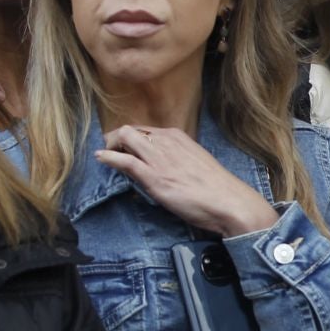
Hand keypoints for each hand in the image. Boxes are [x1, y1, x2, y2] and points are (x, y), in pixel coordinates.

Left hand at [97, 125, 277, 236]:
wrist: (228, 201)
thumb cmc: (216, 187)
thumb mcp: (195, 163)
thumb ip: (177, 159)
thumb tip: (164, 166)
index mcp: (178, 137)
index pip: (145, 130)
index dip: (131, 138)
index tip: (125, 148)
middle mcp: (166, 141)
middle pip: (130, 130)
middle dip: (115, 138)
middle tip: (110, 150)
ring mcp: (159, 157)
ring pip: (124, 138)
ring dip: (110, 146)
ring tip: (105, 155)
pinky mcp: (153, 176)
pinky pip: (124, 160)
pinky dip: (108, 157)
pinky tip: (101, 158)